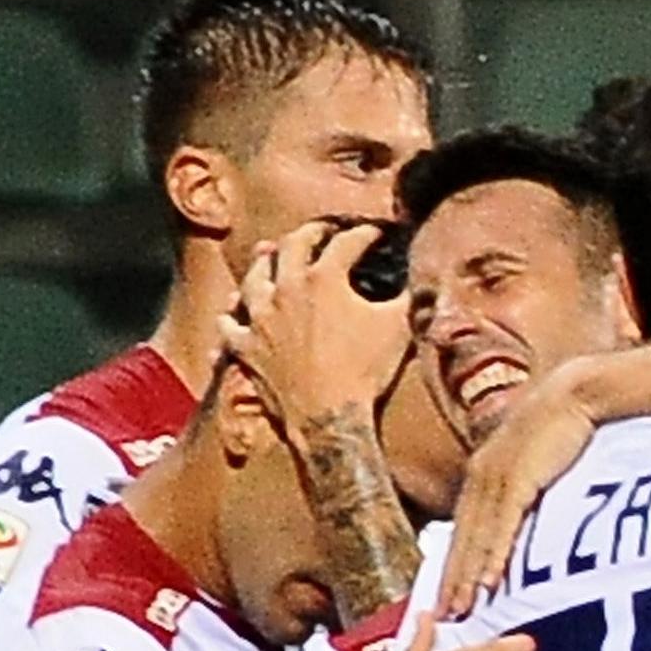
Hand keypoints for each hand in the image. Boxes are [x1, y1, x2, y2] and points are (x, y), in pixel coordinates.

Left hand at [220, 219, 411, 427]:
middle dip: (309, 233)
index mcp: (324, 279)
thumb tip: (422, 278)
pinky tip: (229, 315)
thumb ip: (408, 297)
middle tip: (320, 232)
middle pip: (291, 246)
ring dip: (262, 264)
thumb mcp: (399, 328)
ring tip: (267, 256)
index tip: (375, 232)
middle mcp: (286, 290)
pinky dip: (230, 318)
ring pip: (252, 278)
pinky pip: (229, 326)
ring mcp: (260, 319)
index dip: (364, 233)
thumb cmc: (366, 372)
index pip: (346, 243)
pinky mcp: (246, 348)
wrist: (330, 419)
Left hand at [436, 357, 608, 614]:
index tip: (448, 593)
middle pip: (463, 539)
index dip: (454, 563)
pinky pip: (502, 527)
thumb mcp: (535, 459)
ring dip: (467, 577)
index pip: (464, 527)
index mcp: (483, 473)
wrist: (577, 393)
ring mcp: (496, 479)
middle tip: (444, 617)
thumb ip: (525, 486)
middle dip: (452, 580)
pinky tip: (489, 582)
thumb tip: (528, 512)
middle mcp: (480, 477)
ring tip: (462, 610)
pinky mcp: (517, 480)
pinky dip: (493, 556)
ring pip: (477, 538)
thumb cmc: (564, 424)